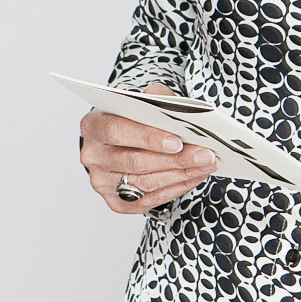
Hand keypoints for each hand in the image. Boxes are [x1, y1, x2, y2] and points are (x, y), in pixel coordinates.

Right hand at [79, 84, 215, 214]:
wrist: (119, 143)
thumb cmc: (132, 119)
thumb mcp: (141, 101)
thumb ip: (157, 99)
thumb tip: (182, 110)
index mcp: (94, 126)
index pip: (118, 131)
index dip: (148, 137)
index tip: (177, 140)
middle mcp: (94, 157)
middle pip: (136, 161)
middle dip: (176, 159)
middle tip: (205, 154)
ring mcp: (103, 183)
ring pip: (146, 182)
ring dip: (182, 174)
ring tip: (206, 164)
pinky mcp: (117, 202)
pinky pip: (150, 199)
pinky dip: (177, 187)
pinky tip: (194, 176)